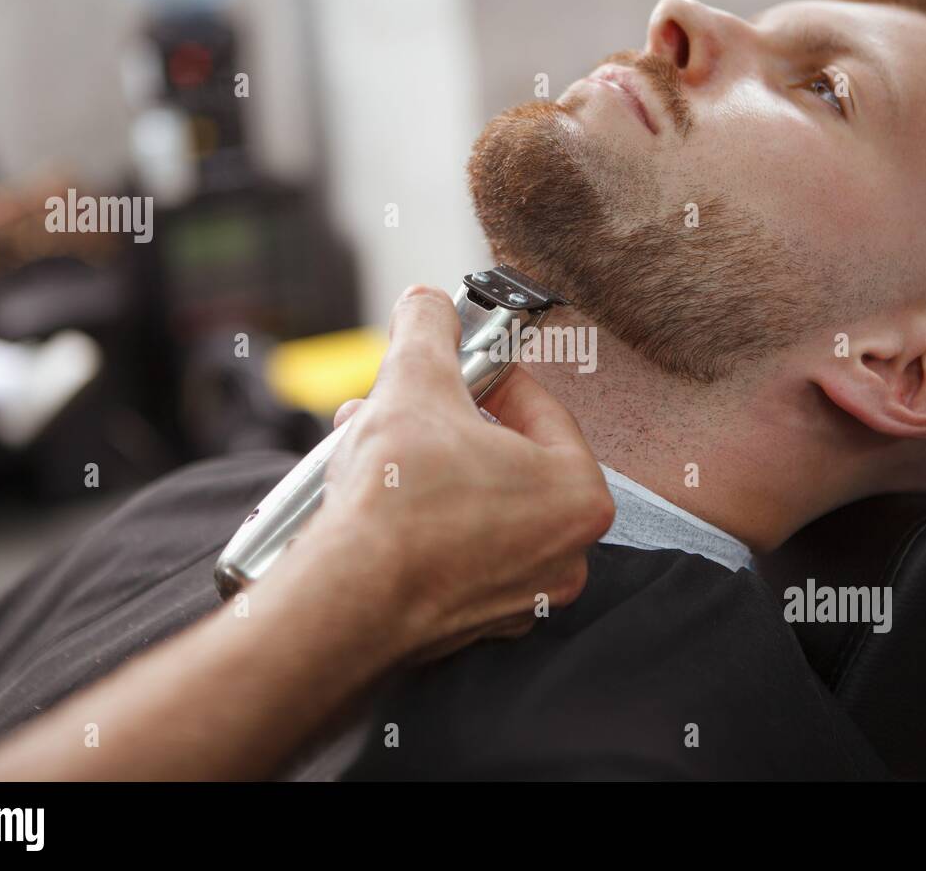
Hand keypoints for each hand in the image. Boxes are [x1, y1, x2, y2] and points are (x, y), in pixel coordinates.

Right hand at [297, 285, 613, 661]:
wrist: (347, 600)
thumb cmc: (397, 502)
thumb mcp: (415, 382)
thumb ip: (429, 329)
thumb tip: (427, 304)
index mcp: (578, 496)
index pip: (542, 410)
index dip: (493, 375)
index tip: (462, 365)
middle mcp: (564, 553)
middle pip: (507, 459)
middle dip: (448, 423)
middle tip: (411, 405)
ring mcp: (520, 594)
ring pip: (477, 504)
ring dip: (429, 466)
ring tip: (374, 442)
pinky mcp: (472, 620)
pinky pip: (455, 549)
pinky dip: (422, 519)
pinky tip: (377, 498)